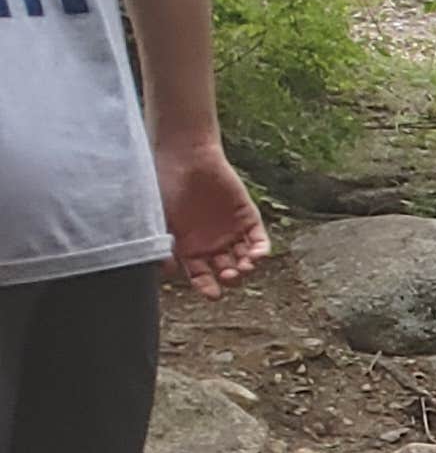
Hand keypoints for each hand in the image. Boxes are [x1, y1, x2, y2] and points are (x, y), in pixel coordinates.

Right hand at [155, 139, 269, 296]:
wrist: (185, 158)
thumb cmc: (166, 188)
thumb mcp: (159, 221)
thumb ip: (163, 247)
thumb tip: (165, 272)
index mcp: (189, 249)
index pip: (201, 277)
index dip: (207, 287)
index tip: (212, 295)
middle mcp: (211, 244)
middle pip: (225, 271)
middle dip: (229, 278)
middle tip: (229, 276)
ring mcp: (230, 232)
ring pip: (243, 259)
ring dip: (246, 268)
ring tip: (244, 268)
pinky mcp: (247, 218)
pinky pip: (257, 240)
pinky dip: (260, 251)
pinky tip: (256, 256)